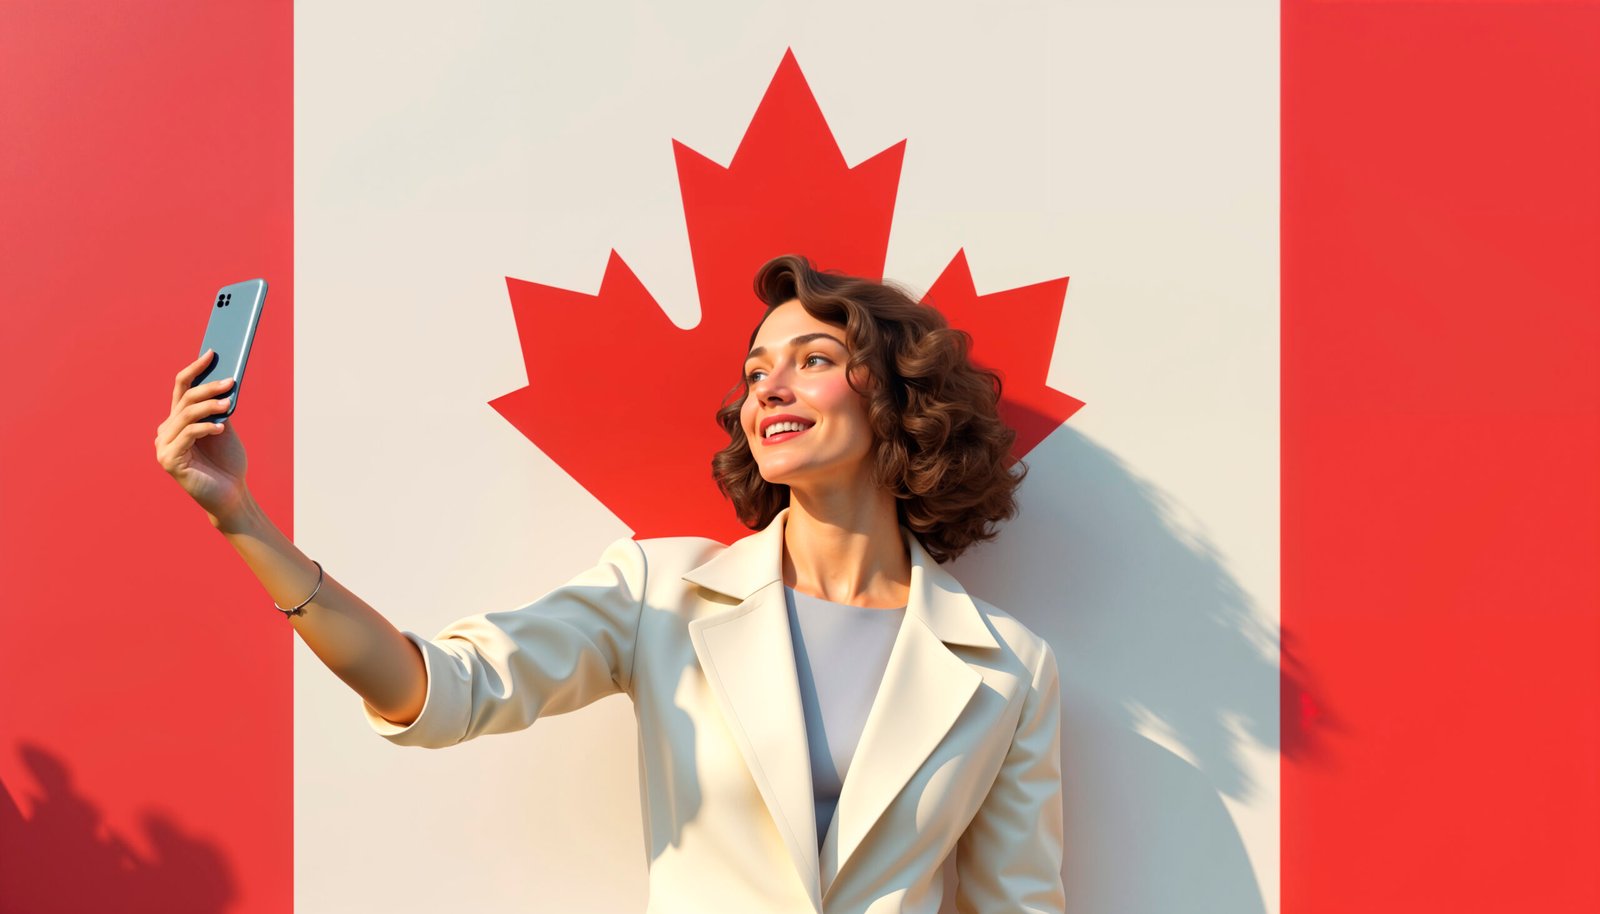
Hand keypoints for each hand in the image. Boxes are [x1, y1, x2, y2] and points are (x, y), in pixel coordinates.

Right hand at [155, 349, 249, 523]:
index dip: (195, 369)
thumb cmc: (227, 463)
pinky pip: (187, 436)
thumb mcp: (224, 428)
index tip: (213, 353)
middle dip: (208, 387)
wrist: (231, 494)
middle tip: (231, 381)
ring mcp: (164, 446)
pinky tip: (221, 427)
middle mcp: (166, 431)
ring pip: (186, 415)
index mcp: (177, 420)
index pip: (181, 387)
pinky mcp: (169, 461)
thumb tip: (224, 380)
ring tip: (229, 404)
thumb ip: (218, 408)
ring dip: (210, 407)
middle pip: (185, 400)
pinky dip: (205, 428)